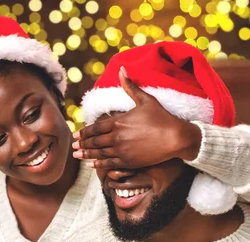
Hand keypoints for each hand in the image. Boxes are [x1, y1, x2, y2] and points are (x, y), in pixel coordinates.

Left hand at [73, 66, 202, 168]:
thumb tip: (122, 69)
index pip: (95, 128)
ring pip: (99, 153)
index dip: (84, 132)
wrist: (176, 137)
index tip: (76, 135)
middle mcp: (117, 137)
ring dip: (86, 154)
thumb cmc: (162, 117)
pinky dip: (99, 164)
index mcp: (119, 122)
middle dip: (83, 144)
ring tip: (77, 155)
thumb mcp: (145, 99)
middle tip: (73, 146)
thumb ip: (130, 86)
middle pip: (94, 141)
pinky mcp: (129, 162)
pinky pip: (109, 164)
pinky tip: (92, 164)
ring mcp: (122, 151)